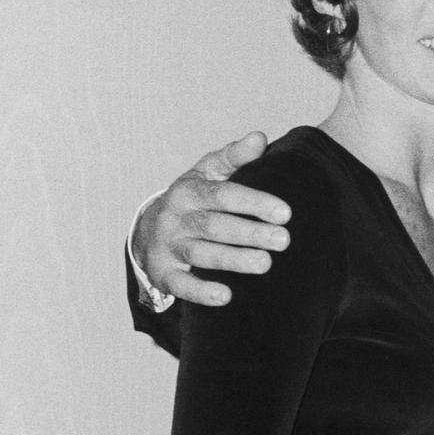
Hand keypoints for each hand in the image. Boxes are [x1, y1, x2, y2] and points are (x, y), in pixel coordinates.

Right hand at [135, 131, 291, 307]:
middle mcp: (176, 217)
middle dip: (250, 233)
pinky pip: (181, 285)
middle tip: (283, 240)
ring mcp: (168, 246)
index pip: (223, 195)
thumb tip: (259, 138)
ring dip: (233, 260)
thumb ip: (234, 157)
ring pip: (201, 254)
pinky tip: (225, 297)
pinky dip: (201, 292)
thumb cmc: (192, 199)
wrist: (149, 230)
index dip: (254, 202)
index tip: (285, 212)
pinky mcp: (164, 274)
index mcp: (189, 190)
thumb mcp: (207, 173)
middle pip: (215, 225)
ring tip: (265, 264)